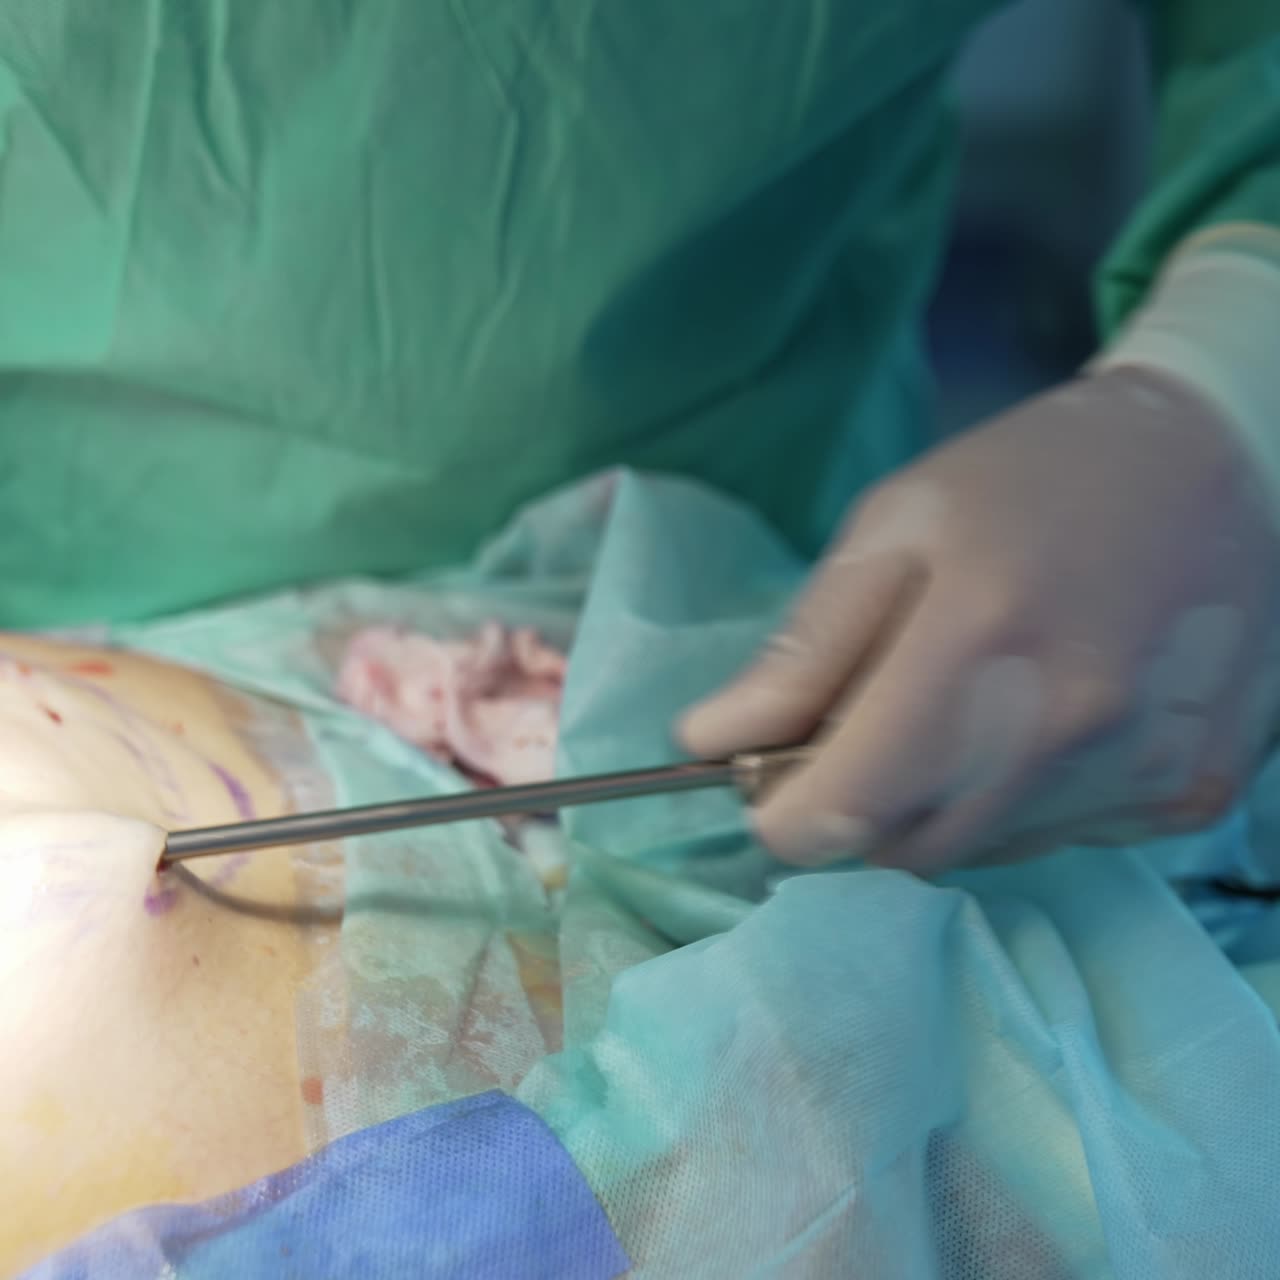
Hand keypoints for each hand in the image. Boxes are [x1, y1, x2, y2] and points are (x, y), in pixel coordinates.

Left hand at [681, 368, 1279, 872]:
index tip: (773, 779)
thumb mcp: (894, 527)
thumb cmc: (1032, 480)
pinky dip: (1017, 801)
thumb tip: (709, 741)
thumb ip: (802, 649)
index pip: (839, 814)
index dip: (784, 814)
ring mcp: (1141, 775)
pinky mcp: (1191, 797)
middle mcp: (1068, 733)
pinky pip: (1054, 840)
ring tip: (968, 703)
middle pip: (903, 849)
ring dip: (940, 804)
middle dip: (859, 803)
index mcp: (976, 648)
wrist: (1227, 458)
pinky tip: (1041, 718)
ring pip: (978, 853)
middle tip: (872, 719)